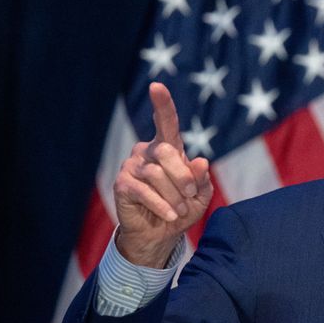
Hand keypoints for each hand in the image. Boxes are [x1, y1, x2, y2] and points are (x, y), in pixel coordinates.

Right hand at [112, 82, 213, 267]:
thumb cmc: (182, 209)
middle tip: (190, 196)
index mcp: (168, 148)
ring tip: (180, 210)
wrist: (160, 235)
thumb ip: (201, 179)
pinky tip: (170, 215)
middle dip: (183, 177)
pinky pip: (144, 191)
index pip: (166, 122)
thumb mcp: (200, 195)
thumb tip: (200, 161)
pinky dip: (161, 205)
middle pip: (167, 152)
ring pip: (157, 174)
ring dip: (174, 196)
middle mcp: (147, 152)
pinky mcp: (122, 184)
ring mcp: (132, 166)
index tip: (157, 86)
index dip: (162, 104)